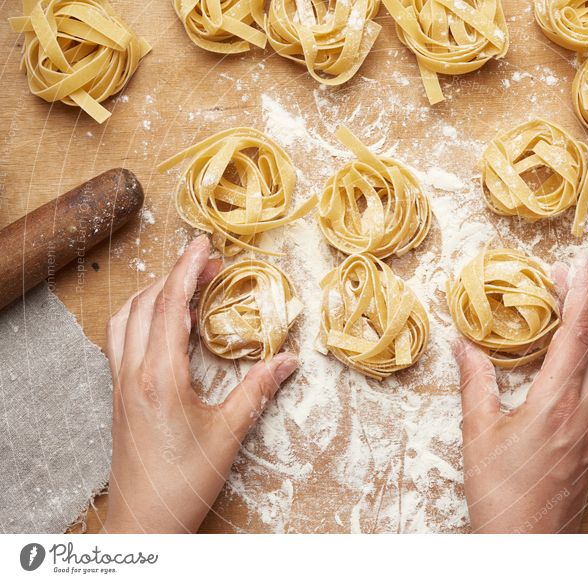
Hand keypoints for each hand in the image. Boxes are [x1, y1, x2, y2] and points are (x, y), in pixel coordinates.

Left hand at [103, 236, 297, 532]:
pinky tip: (164, 328)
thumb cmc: (183, 481)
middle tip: (207, 265)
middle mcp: (132, 374)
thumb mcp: (228, 434)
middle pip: (143, 304)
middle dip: (173, 276)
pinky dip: (140, 319)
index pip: (170, 306)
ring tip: (184, 288)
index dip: (186, 269)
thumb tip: (288, 360)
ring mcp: (120, 385)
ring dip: (152, 295)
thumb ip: (257, 391)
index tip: (203, 244)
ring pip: (124, 320)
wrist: (142, 522)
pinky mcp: (118, 396)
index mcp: (158, 377)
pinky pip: (120, 341)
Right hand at [454, 249, 587, 532]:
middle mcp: (586, 410)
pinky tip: (587, 354)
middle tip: (574, 275)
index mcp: (556, 402)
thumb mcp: (479, 433)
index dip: (582, 291)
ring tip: (582, 304)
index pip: (577, 332)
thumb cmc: (500, 492)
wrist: (527, 543)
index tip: (582, 261)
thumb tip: (463, 344)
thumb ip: (475, 383)